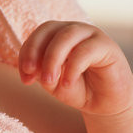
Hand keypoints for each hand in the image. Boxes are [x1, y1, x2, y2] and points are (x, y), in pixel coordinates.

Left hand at [18, 21, 132, 115]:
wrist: (105, 104)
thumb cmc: (77, 89)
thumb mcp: (52, 82)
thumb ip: (41, 71)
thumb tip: (33, 66)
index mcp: (57, 36)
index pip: (37, 35)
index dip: (27, 54)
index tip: (25, 79)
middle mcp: (74, 31)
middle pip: (49, 29)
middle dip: (35, 52)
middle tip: (31, 74)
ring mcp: (91, 35)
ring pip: (66, 36)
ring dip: (52, 59)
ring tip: (49, 81)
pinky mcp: (107, 46)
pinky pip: (85, 50)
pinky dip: (72, 67)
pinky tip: (68, 83)